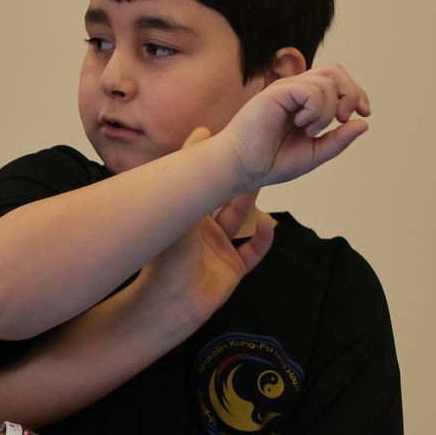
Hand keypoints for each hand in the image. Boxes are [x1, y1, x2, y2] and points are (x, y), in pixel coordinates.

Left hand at [138, 127, 276, 326]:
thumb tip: (198, 133)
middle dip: (238, 181)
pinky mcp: (232, 269)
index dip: (216, 169)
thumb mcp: (179, 210)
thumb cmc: (166, 257)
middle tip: (253, 158)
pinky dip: (263, 239)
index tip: (228, 146)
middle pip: (224, 202)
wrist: (169, 302)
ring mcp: (218, 250)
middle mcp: (202, 231)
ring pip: (241, 223)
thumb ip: (191, 176)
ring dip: (252, 206)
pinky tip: (269, 223)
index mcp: (186, 218)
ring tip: (264, 181)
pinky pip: (253, 252)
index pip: (203, 188)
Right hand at [218, 65, 370, 189]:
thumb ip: (338, 140)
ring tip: (310, 130)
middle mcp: (295, 90)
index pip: (337, 80)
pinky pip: (311, 90)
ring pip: (326, 82)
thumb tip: (363, 124)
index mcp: (304, 101)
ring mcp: (285, 90)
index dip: (356, 93)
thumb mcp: (315, 153)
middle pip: (335, 72)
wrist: (241, 168)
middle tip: (341, 120)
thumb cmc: (270, 161)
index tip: (364, 113)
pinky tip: (302, 124)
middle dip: (350, 94)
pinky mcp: (276, 93)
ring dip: (328, 111)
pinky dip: (315, 109)